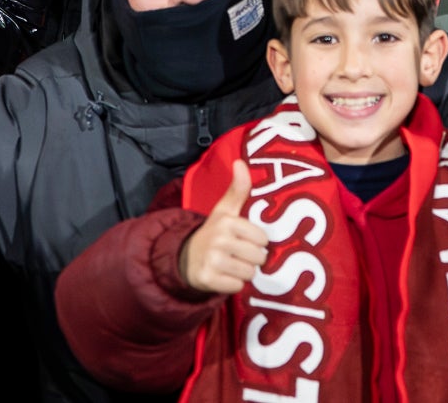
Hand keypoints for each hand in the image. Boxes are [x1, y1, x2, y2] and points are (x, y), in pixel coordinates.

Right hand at [179, 160, 268, 295]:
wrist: (185, 257)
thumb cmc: (213, 232)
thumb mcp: (224, 210)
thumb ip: (237, 189)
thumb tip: (241, 161)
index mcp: (227, 221)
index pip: (263, 239)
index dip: (256, 242)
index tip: (244, 240)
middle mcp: (219, 240)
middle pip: (258, 258)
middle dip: (252, 259)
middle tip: (238, 254)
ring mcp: (212, 260)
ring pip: (249, 273)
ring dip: (243, 273)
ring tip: (231, 265)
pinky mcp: (208, 279)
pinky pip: (237, 287)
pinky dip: (233, 284)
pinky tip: (223, 276)